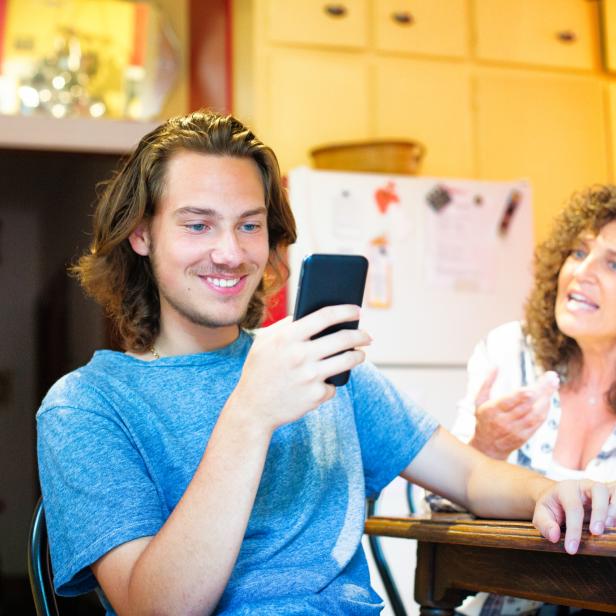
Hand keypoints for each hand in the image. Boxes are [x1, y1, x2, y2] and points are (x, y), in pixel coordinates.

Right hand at [230, 305, 370, 430]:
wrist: (252, 408)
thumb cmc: (259, 371)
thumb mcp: (264, 342)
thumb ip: (286, 326)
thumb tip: (310, 314)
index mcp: (288, 337)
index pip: (325, 316)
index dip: (345, 311)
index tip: (357, 310)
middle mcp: (300, 355)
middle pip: (343, 339)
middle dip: (361, 335)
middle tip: (367, 336)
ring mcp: (310, 377)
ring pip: (348, 361)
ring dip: (359, 356)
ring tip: (360, 354)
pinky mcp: (315, 396)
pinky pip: (334, 385)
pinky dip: (331, 384)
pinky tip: (325, 382)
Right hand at [470, 369, 558, 458]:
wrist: (486, 447)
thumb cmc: (484, 418)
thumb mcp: (479, 400)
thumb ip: (487, 382)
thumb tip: (496, 365)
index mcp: (491, 410)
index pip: (512, 400)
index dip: (526, 392)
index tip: (537, 382)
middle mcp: (503, 422)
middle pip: (527, 405)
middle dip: (542, 390)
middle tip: (552, 378)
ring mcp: (514, 431)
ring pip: (535, 414)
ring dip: (546, 399)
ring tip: (553, 386)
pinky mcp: (523, 437)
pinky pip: (538, 423)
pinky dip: (545, 410)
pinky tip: (548, 400)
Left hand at [533, 479, 615, 553]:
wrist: (558, 496)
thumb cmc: (552, 506)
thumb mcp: (542, 513)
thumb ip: (545, 524)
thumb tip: (554, 536)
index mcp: (567, 488)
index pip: (573, 507)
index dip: (573, 529)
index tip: (571, 549)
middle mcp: (586, 485)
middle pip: (598, 490)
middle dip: (599, 511)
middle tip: (596, 532)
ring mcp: (600, 491)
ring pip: (613, 493)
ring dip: (614, 510)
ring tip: (609, 527)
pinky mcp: (609, 498)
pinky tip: (614, 525)